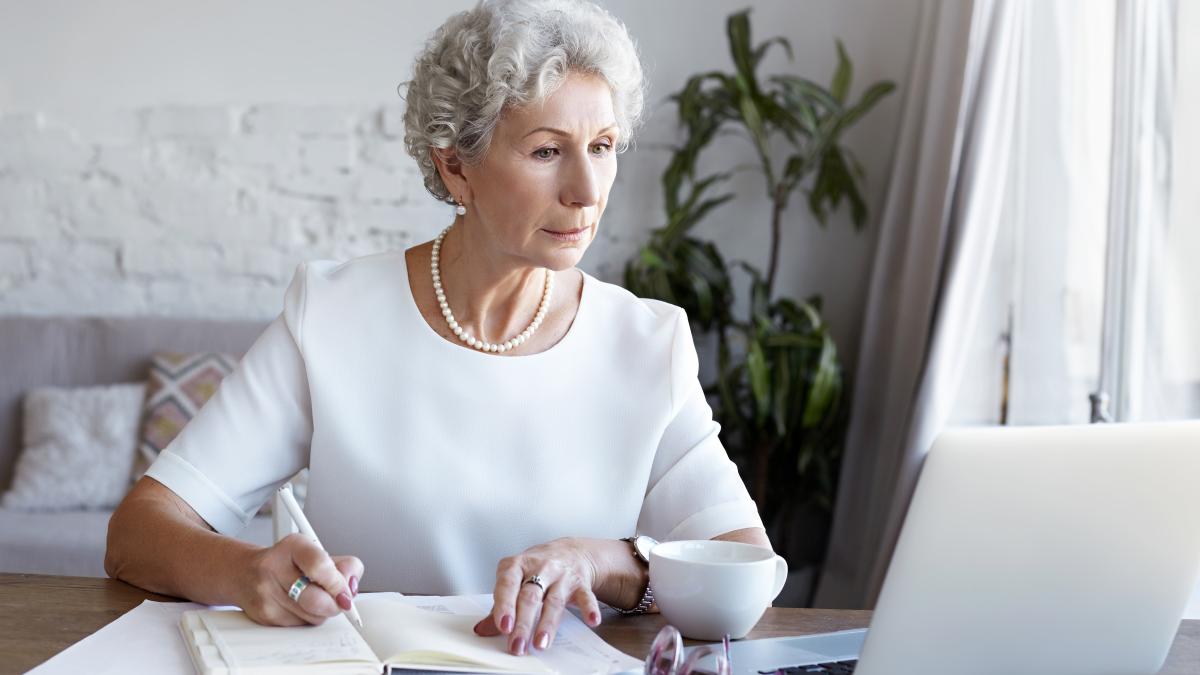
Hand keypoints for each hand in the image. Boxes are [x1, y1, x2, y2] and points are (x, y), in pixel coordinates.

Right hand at [235, 533, 363, 625]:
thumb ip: (344, 566)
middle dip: (334, 604)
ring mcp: (266, 594)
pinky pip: (300, 626)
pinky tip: (299, 606)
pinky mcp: (264, 616)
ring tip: (313, 597)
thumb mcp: (317, 552)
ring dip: (322, 612)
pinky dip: (307, 619)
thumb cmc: (287, 562)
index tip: (346, 592)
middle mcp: (274, 568)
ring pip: (312, 617)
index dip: (338, 583)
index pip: (320, 566)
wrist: (245, 573)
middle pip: (317, 600)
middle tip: (337, 599)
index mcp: (293, 546)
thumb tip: (351, 587)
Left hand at [472, 538, 602, 654]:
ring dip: (548, 624)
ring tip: (541, 643)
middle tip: (517, 645)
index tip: (503, 625)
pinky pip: (586, 596)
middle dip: (523, 623)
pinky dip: (589, 608)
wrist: (570, 551)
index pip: (508, 585)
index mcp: (517, 566)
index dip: (504, 605)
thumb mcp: (514, 580)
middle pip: (530, 597)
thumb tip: (482, 629)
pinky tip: (591, 620)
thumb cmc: (536, 569)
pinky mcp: (580, 583)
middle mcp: (540, 568)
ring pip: (554, 601)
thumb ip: (499, 605)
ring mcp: (561, 575)